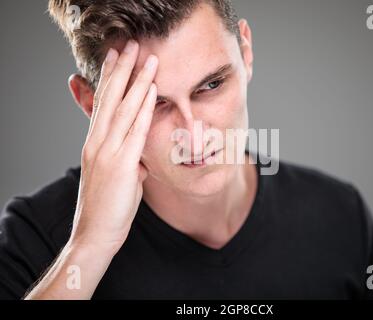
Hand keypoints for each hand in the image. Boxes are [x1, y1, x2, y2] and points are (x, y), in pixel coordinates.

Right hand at [70, 40, 157, 253]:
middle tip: (129, 45)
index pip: (103, 103)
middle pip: (110, 98)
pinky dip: (143, 109)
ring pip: (123, 109)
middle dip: (122, 70)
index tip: (118, 59)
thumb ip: (129, 160)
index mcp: (96, 143)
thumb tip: (141, 155)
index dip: (111, 79)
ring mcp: (107, 152)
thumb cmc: (108, 207)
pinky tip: (151, 91)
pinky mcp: (120, 165)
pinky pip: (135, 131)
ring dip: (137, 81)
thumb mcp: (119, 177)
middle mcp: (98, 142)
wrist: (95, 234)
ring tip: (147, 58)